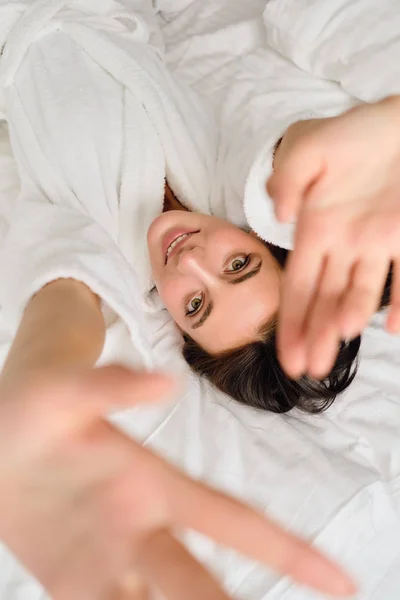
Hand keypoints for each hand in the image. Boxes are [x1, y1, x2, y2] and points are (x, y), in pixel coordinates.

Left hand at [0, 366, 354, 598]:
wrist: (1, 430)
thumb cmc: (44, 401)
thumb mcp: (70, 390)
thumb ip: (113, 387)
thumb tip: (164, 381)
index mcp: (156, 484)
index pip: (234, 521)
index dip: (288, 549)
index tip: (338, 580)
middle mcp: (141, 527)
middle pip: (199, 585)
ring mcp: (105, 558)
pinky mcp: (66, 579)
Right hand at [267, 97, 399, 377]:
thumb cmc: (354, 133)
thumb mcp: (308, 145)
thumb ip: (286, 177)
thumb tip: (281, 214)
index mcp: (315, 229)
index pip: (297, 284)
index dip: (290, 320)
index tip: (286, 354)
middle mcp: (343, 246)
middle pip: (323, 299)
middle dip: (314, 335)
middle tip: (307, 370)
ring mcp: (377, 245)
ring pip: (359, 294)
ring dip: (347, 321)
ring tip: (338, 344)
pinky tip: (395, 327)